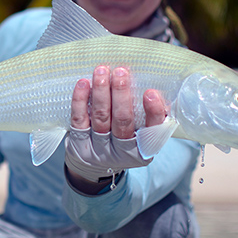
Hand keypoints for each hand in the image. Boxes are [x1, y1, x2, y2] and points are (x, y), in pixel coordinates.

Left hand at [65, 66, 166, 192]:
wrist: (94, 166)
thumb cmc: (123, 143)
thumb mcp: (142, 137)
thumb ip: (151, 119)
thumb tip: (158, 91)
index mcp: (143, 150)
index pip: (152, 130)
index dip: (153, 112)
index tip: (151, 93)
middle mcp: (121, 151)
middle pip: (123, 120)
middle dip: (121, 93)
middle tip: (121, 72)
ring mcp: (98, 148)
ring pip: (101, 117)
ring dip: (101, 92)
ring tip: (102, 72)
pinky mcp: (79, 142)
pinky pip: (79, 119)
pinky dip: (80, 100)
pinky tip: (84, 84)